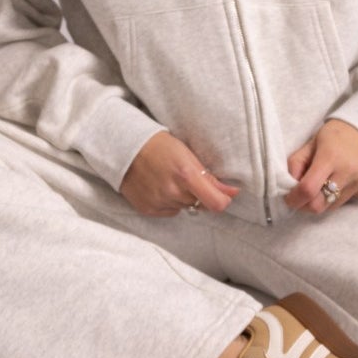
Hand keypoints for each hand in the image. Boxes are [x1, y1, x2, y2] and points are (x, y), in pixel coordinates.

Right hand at [121, 131, 241, 217]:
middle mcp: (172, 192)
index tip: (222, 195)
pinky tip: (158, 186)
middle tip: (186, 178)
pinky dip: (168, 202)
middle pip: (199, 205)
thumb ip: (211, 178)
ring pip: (183, 207)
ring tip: (169, 179)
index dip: (222, 200)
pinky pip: (169, 211)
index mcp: (186, 175)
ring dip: (182, 198)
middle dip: (198, 194)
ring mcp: (159, 202)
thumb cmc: (159, 146)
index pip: (216, 203)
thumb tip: (233, 192)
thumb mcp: (188, 155)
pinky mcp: (147, 209)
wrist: (125, 148)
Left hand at [284, 118, 357, 214]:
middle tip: (303, 197)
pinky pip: (350, 201)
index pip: (308, 189)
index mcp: (330, 156)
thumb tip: (288, 187)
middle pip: (320, 205)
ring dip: (324, 199)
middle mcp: (349, 171)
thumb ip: (296, 163)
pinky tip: (346, 178)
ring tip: (327, 182)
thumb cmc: (337, 134)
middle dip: (306, 205)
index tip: (289, 199)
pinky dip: (342, 195)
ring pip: (334, 206)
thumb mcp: (312, 142)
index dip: (294, 199)